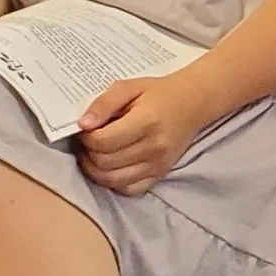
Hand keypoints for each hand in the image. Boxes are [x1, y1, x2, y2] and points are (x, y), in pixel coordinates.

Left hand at [77, 75, 209, 195]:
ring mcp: (158, 164)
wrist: (193, 103)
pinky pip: (129, 189)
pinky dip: (113, 181)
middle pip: (104, 162)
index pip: (102, 141)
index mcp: (146, 122)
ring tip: (95, 153)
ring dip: (95, 168)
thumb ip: (104, 103)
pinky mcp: (160, 173)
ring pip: (112, 179)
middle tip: (88, 139)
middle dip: (88, 151)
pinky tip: (111, 167)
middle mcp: (154, 147)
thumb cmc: (160, 93)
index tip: (86, 128)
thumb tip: (83, 124)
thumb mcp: (129, 87)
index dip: (85, 136)